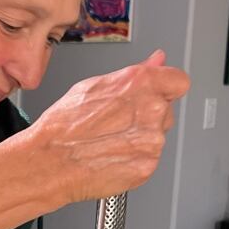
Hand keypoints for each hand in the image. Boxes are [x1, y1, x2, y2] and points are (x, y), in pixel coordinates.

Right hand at [25, 49, 189, 204]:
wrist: (50, 161)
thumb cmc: (63, 125)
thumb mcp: (94, 86)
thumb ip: (135, 73)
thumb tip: (157, 61)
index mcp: (140, 83)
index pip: (179, 81)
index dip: (166, 88)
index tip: (158, 94)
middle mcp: (152, 110)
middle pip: (166, 110)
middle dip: (147, 115)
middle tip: (117, 123)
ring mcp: (152, 141)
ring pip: (157, 137)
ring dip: (139, 139)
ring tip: (108, 141)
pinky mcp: (148, 166)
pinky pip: (148, 160)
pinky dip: (134, 160)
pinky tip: (111, 156)